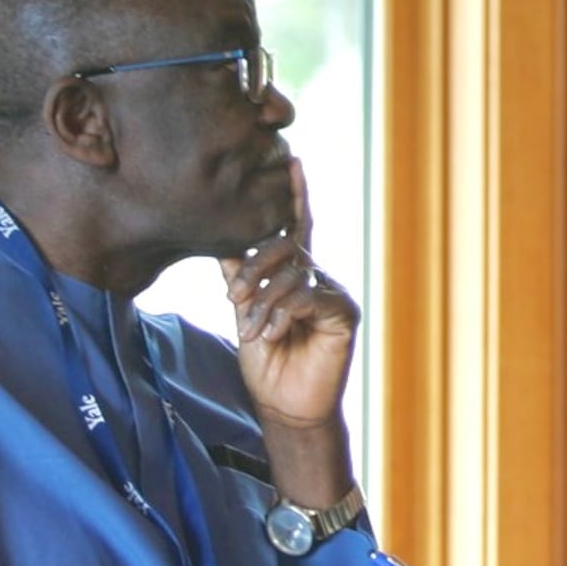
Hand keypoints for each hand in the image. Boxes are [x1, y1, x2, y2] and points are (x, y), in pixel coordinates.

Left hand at [225, 158, 360, 431]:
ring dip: (265, 303)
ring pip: (294, 274)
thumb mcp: (245, 313)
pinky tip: (274, 335)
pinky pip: (310, 296)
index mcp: (294, 274)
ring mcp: (333, 294)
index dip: (296, 194)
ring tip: (253, 330)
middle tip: (234, 298)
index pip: (295, 227)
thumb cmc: (266, 363)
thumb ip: (240, 277)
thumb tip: (222, 243)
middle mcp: (317, 278)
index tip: (293, 160)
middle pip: (287, 245)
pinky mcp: (344, 314)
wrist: (285, 405)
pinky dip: (285, 314)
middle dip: (255, 266)